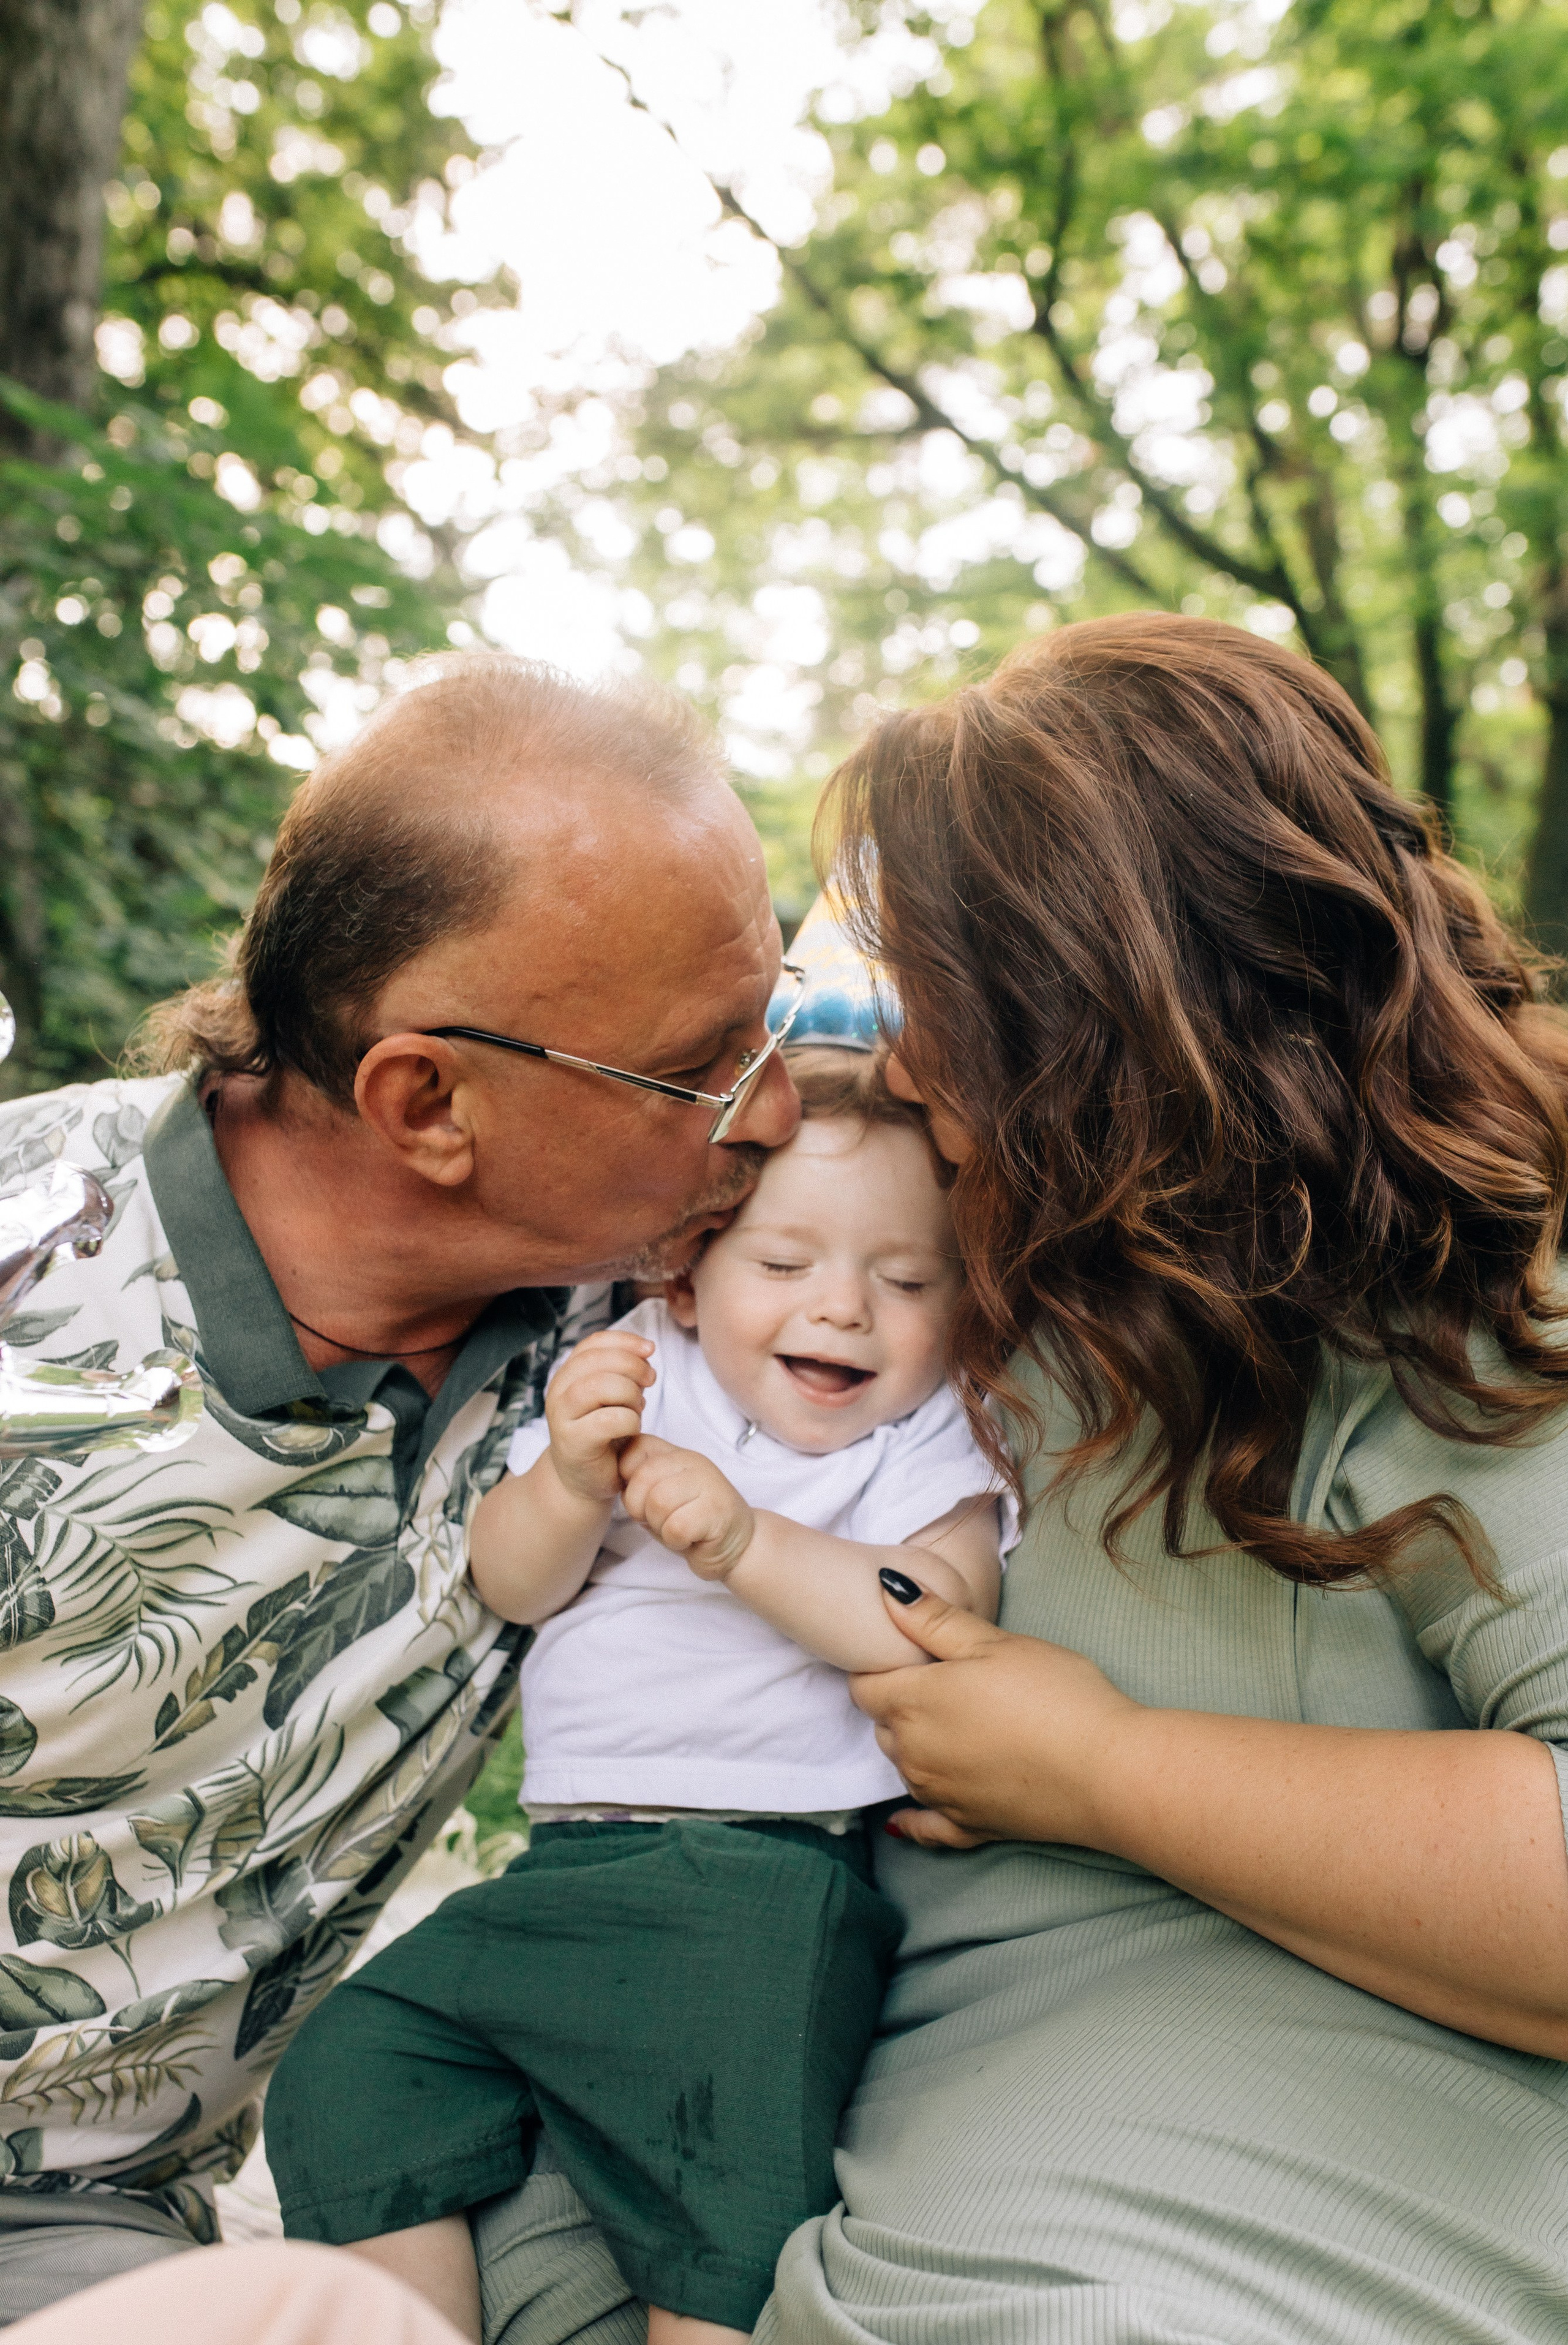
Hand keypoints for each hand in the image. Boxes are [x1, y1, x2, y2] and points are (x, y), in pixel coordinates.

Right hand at [544, 1330, 654, 1505]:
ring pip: (598, 1387)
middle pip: (596, 1361)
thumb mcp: (613, 1396)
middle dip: (632, 1365)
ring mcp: (562, 1417)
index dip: (624, 1341)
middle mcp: (558, 1392)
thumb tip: (646, 1350)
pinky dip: (629, 1420)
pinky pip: (608, 1421)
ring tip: (637, 1407)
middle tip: (650, 1380)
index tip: (650, 1349)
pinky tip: (632, 1428)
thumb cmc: (602, 1435)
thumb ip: (623, 1372)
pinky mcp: (573, 1443)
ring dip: (629, 1393)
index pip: (593, 1343)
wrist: (582, 1480)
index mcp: (568, 1374)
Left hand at [619, 1435, 755, 1579]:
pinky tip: (690, 1539)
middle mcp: (693, 1461)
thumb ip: (641, 1481)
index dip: (628, 1480)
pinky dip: (676, 1540)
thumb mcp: (661, 1496)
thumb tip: (617, 1473)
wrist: (737, 1545)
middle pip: (642, 1478)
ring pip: (658, 1503)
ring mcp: (709, 1483)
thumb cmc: (691, 1521)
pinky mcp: (718, 1511)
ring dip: (660, 1526)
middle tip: (658, 1520)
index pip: (634, 1449)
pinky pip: (676, 1527)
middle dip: (640, 1509)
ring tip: (676, 1529)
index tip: (643, 1499)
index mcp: (675, 1454)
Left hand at [851, 1578, 1141, 1850]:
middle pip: (882, 1726)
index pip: (864, 1685)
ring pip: (903, 1767)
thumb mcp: (993, 1642)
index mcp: (914, 1703)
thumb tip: (885, 1590)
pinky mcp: (967, 1827)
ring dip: (913, 1748)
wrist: (1107, 1771)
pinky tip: (899, 1822)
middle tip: (937, 1685)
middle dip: (897, 1704)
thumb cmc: (1055, 1695)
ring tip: (950, 1727)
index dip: (879, 1666)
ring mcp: (938, 1795)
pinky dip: (911, 1820)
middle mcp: (914, 1755)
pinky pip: (923, 1827)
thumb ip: (932, 1619)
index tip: (903, 1655)